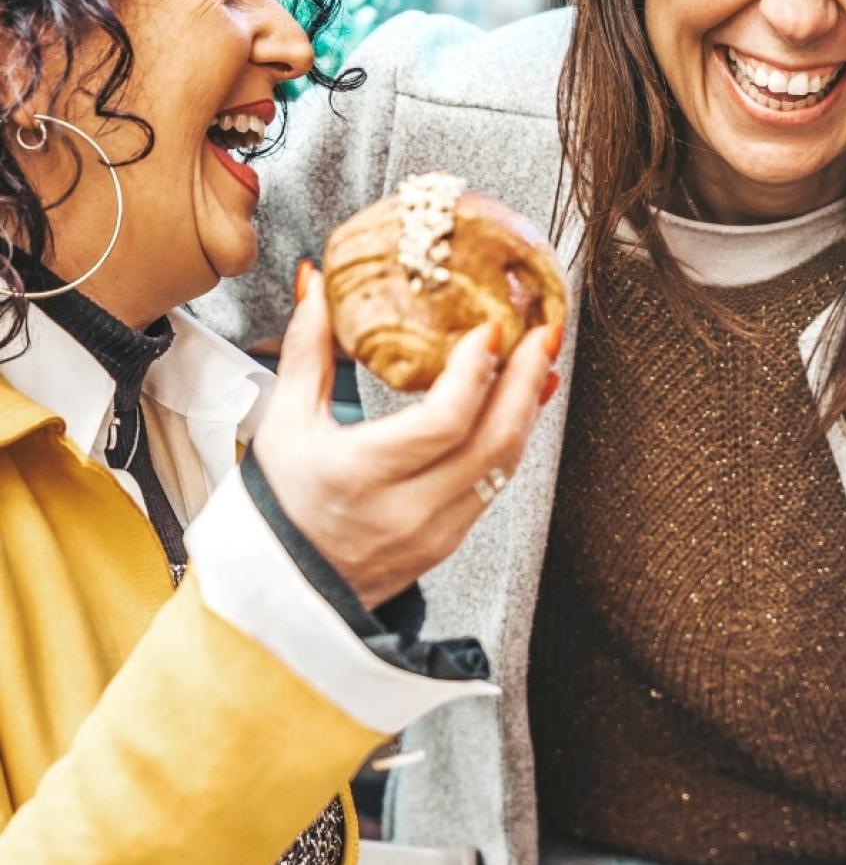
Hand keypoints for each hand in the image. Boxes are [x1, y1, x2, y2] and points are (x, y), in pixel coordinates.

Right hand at [252, 268, 560, 608]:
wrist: (289, 584)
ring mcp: (436, 530)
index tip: (489, 331)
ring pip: (503, 465)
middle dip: (524, 381)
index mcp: (360, 475)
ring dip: (529, 408)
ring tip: (542, 357)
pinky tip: (524, 403)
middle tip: (543, 330)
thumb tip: (315, 281)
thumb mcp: (284, 422)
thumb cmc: (283, 501)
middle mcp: (406, 508)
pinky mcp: (453, 539)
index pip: (440, 424)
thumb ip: (307, 349)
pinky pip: (497, 484)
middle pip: (489, 442)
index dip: (474, 376)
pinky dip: (514, 438)